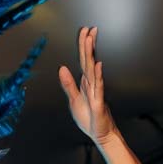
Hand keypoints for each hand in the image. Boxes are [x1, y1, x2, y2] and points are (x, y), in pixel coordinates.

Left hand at [58, 25, 116, 145]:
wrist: (100, 134)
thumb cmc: (89, 118)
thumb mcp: (73, 100)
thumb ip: (68, 85)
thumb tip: (62, 68)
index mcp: (85, 83)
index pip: (84, 61)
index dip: (83, 46)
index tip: (85, 31)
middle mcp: (91, 84)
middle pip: (88, 61)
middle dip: (88, 45)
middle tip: (89, 29)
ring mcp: (96, 92)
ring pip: (92, 70)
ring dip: (91, 55)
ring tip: (91, 40)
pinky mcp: (98, 102)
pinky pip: (98, 87)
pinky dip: (97, 76)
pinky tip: (97, 65)